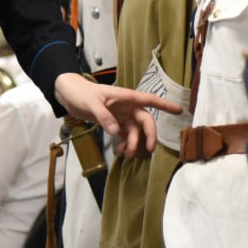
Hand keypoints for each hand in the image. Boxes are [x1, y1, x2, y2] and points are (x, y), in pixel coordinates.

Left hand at [54, 72, 181, 157]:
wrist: (68, 94)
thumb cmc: (81, 93)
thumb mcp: (91, 104)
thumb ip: (104, 117)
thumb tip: (116, 132)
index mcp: (126, 97)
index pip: (149, 100)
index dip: (165, 105)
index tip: (179, 111)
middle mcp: (127, 107)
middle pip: (145, 121)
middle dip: (149, 135)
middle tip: (149, 149)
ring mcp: (121, 116)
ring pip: (135, 131)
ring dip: (133, 143)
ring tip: (126, 154)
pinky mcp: (113, 123)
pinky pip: (124, 135)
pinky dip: (125, 144)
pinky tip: (120, 151)